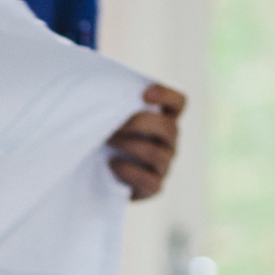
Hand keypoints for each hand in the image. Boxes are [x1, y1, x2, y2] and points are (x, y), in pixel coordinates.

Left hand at [107, 83, 185, 199]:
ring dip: (130, 145)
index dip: (166, 96)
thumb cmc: (104, 137)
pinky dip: (129, 172)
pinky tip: (111, 164)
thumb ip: (112, 104)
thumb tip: (97, 87)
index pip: (178, 103)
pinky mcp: (154, 187)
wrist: (96, 174)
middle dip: (140, 123)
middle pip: (169, 128)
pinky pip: (150, 181)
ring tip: (107, 141)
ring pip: (158, 154)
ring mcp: (164, 165)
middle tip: (114, 125)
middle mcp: (169, 141)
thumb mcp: (108, 118)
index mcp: (163, 118)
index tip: (144, 94)